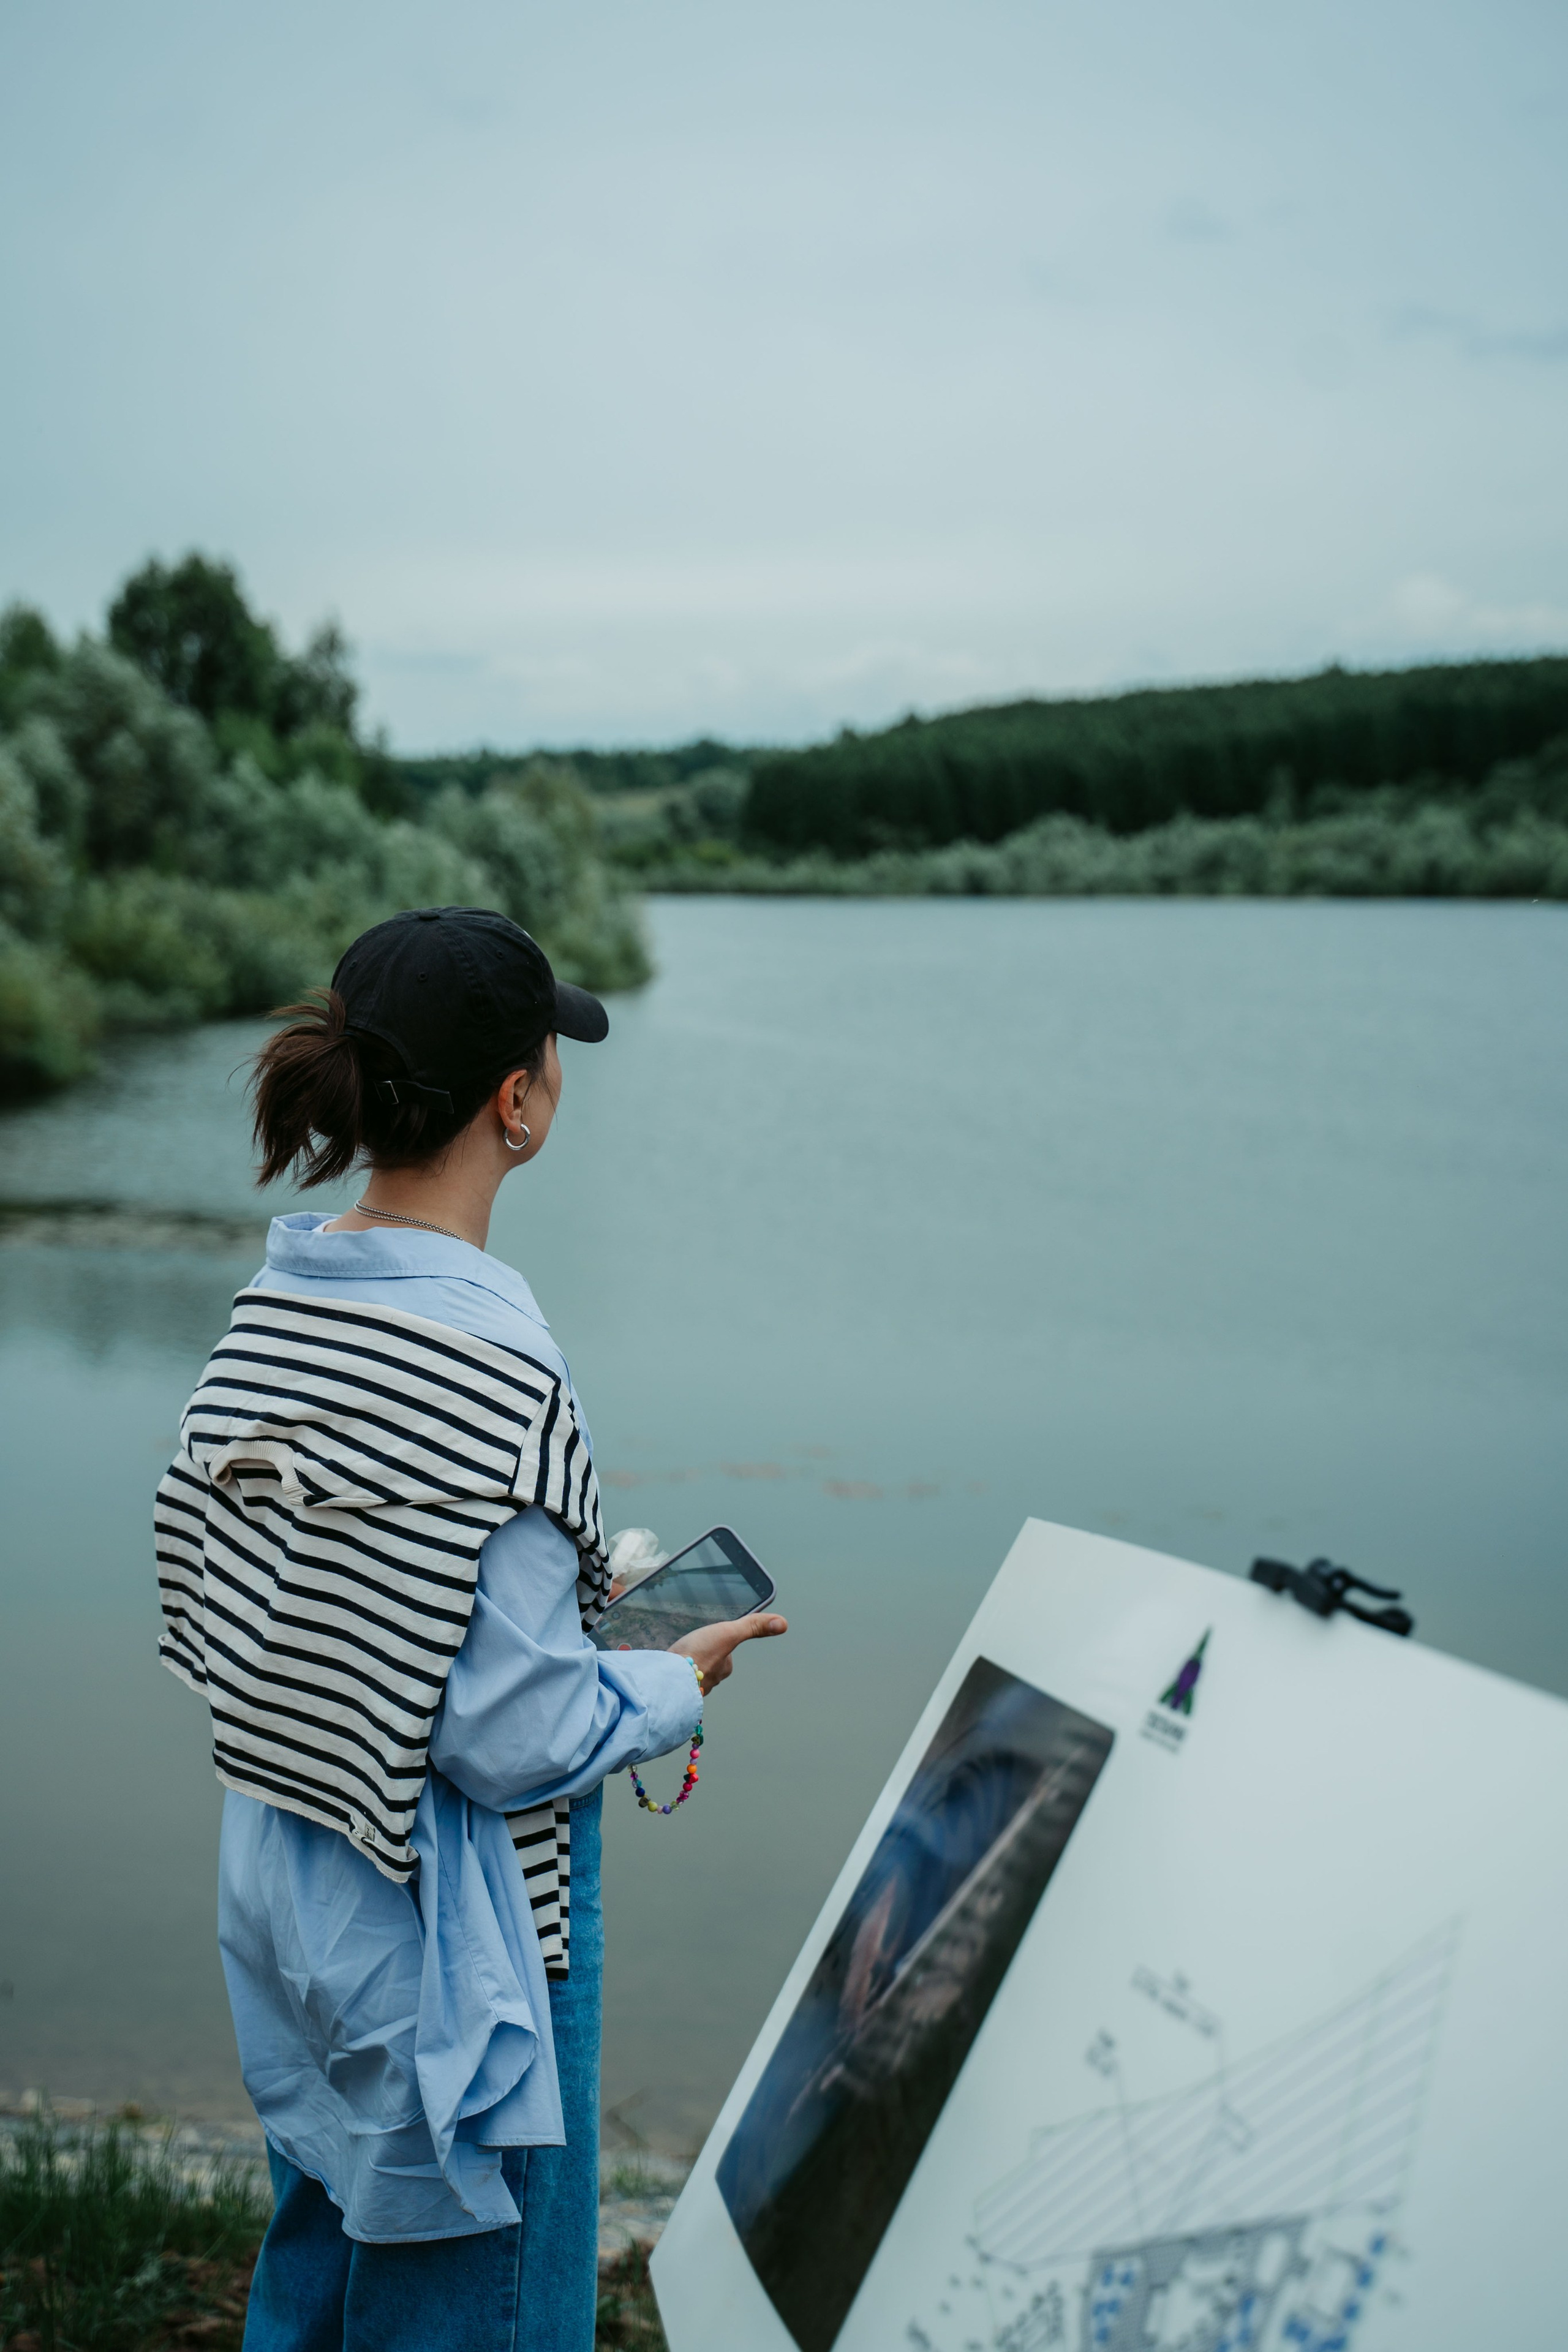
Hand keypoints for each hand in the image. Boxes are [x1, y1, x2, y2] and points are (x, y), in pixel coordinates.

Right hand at [672, 1612, 787, 1694]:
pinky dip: (673, 1673)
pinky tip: (667, 1668)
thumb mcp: (728, 1633)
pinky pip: (675, 1679)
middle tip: (691, 1647)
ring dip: (686, 1667)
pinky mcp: (672, 1688)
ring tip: (677, 1659)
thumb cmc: (698, 1653)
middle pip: (709, 1664)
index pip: (725, 1655)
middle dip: (701, 1657)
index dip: (717, 1644)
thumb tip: (783, 1623)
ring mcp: (689, 1687)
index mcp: (722, 1670)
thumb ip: (752, 1626)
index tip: (708, 1640)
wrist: (667, 1676)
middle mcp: (709, 1682)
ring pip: (691, 1673)